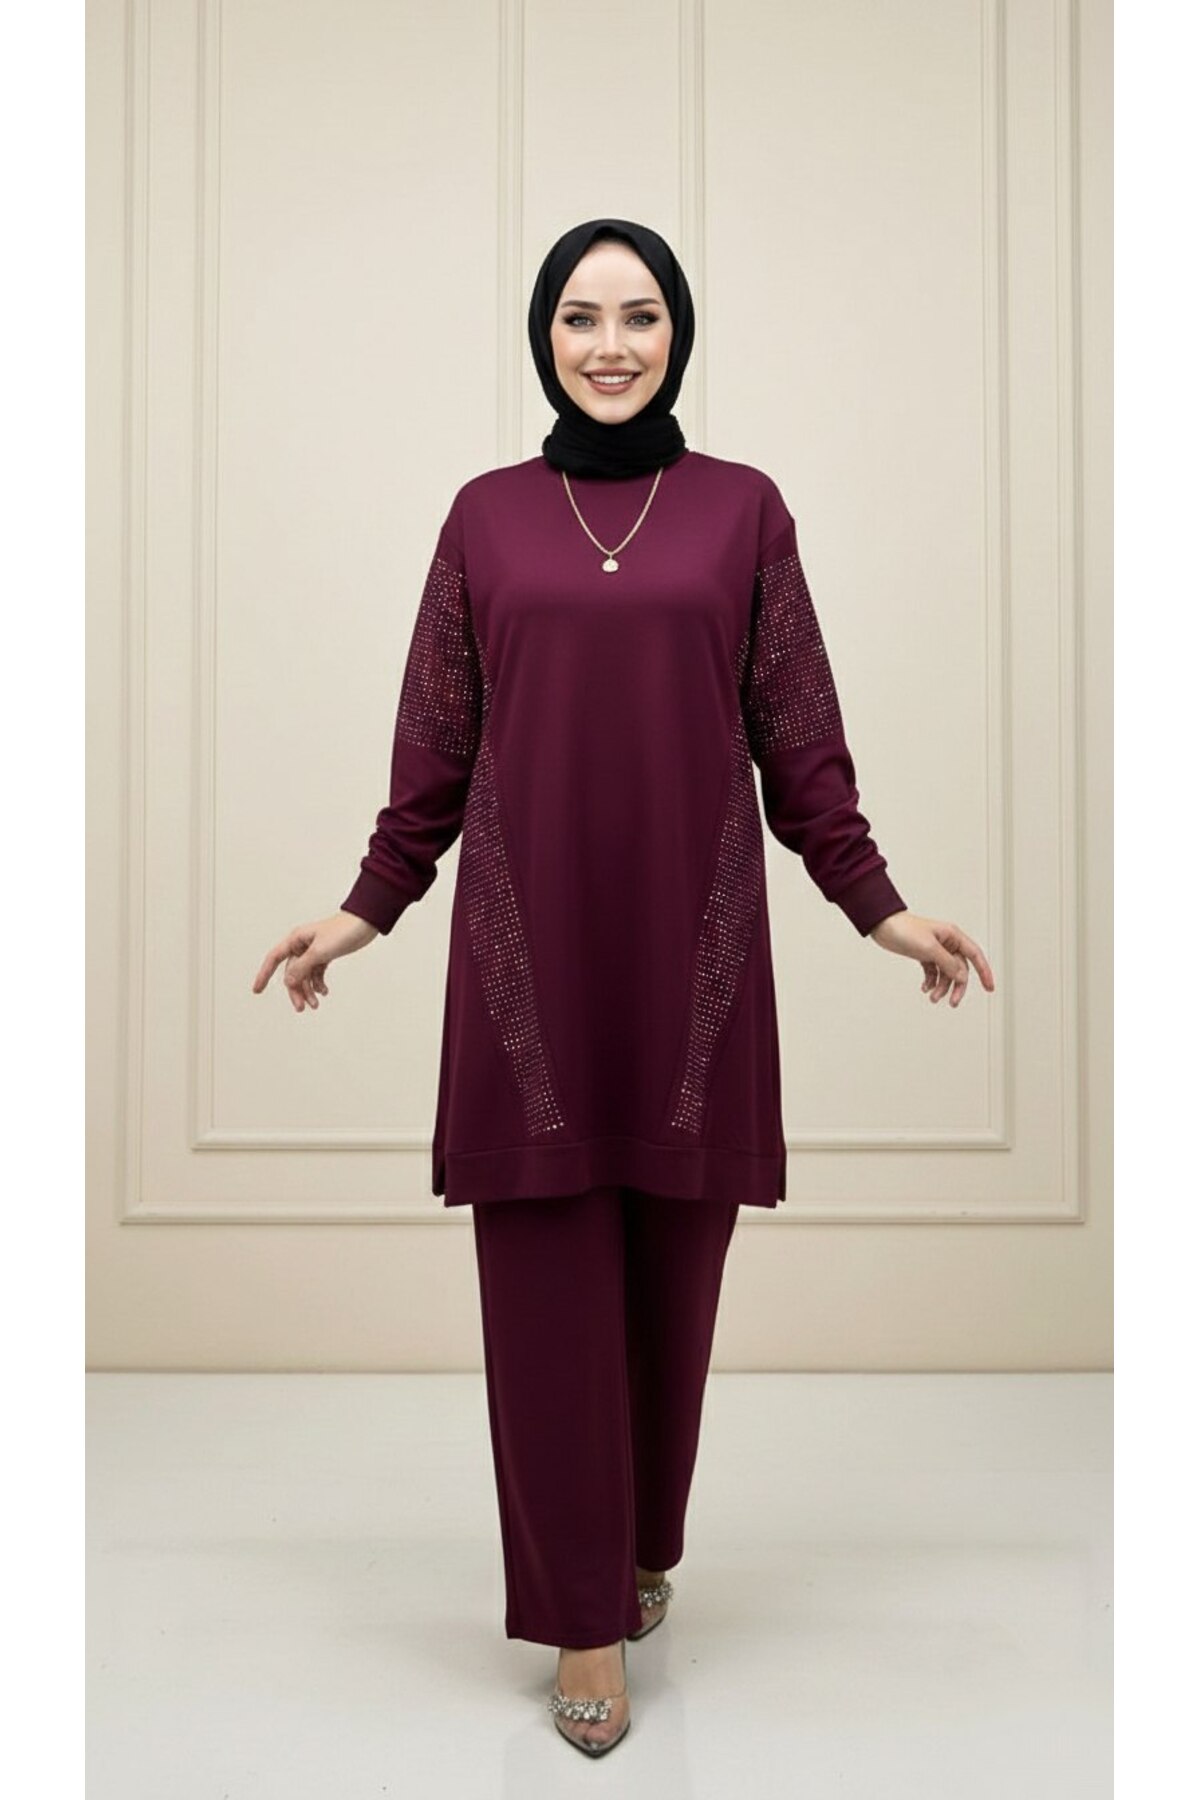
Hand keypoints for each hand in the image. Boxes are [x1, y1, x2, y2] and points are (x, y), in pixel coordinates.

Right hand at [251, 910, 378, 1013]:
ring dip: (308, 990)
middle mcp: (301, 945)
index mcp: (296, 939)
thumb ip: (302, 967)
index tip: (256, 990)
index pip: (274, 959)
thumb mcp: (320, 952)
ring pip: (304, 975)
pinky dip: (318, 984)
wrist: (365, 923)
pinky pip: (316, 973)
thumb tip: (288, 981)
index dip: (263, 974)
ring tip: (316, 1004)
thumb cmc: (343, 931)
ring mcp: (313, 951)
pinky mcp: (325, 955)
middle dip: (296, 990)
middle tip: (301, 1007)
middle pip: (291, 973)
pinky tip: (324, 992)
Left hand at [867, 910, 994, 1007]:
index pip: (975, 955)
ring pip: (946, 973)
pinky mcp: (924, 955)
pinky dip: (931, 982)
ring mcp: (936, 950)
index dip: (985, 972)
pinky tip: (925, 988)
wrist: (883, 926)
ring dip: (941, 987)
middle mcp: (947, 943)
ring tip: (932, 997)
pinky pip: (934, 972)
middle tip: (952, 1002)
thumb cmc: (905, 930)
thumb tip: (963, 977)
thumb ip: (948, 964)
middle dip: (957, 986)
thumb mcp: (929, 949)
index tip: (989, 988)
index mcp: (953, 936)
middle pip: (960, 969)